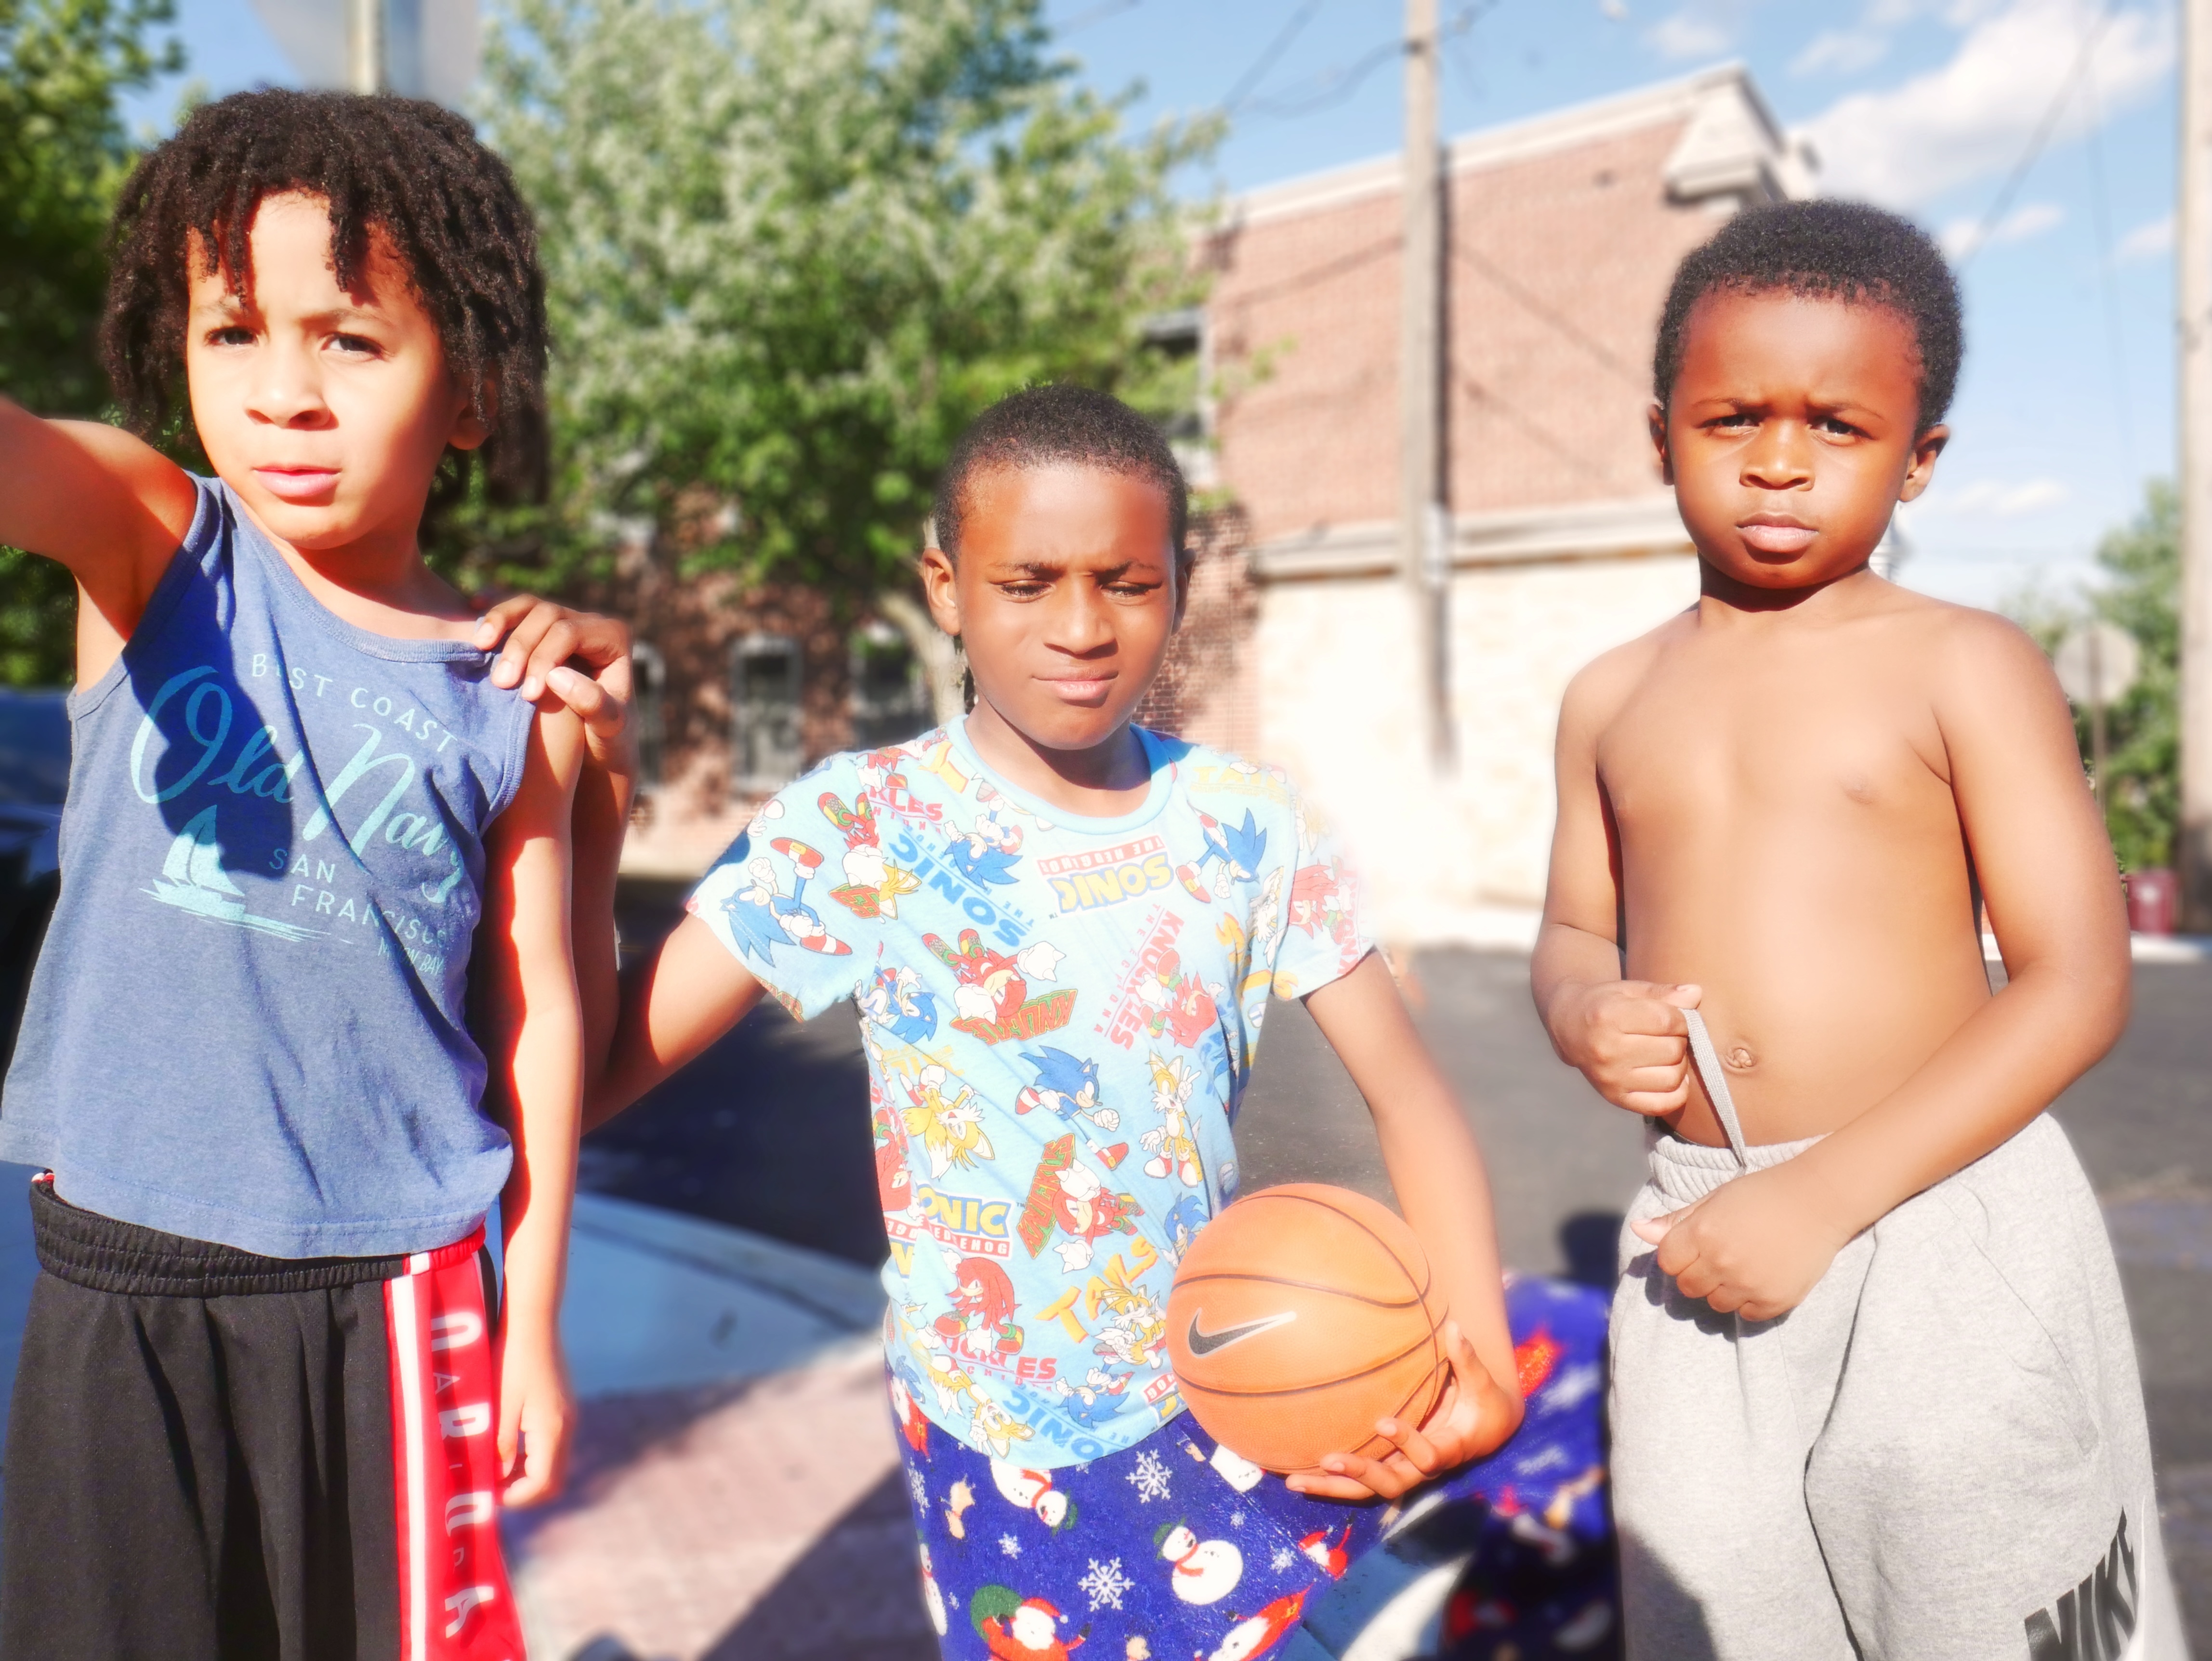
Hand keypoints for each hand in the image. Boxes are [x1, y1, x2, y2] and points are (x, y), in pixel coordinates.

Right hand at [472, 595, 636, 774]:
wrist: (598, 745)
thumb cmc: (608, 738)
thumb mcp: (610, 727)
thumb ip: (593, 703)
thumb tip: (557, 676)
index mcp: (612, 637)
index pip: (569, 633)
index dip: (543, 658)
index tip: (528, 695)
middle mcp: (589, 623)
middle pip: (546, 615)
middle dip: (519, 645)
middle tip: (500, 683)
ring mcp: (565, 622)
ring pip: (528, 607)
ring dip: (500, 622)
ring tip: (479, 645)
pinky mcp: (542, 631)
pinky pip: (517, 612)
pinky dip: (495, 612)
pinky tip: (474, 611)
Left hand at [496, 1330, 573, 1507]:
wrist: (535, 1324)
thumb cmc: (513, 1361)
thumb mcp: (501, 1406)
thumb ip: (501, 1445)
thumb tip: (497, 1478)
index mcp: (551, 1429)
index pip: (542, 1483)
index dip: (516, 1498)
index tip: (489, 1498)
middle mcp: (566, 1427)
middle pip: (553, 1480)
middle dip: (523, 1492)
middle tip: (492, 1490)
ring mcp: (567, 1418)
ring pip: (552, 1465)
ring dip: (526, 1476)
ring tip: (494, 1471)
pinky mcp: (563, 1410)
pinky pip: (551, 1447)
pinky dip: (532, 1459)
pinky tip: (508, 1451)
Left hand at [1285, 1321, 1521, 1501]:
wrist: (1486, 1429)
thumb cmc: (1483, 1402)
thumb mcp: (1480, 1383)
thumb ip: (1465, 1359)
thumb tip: (1453, 1327)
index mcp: (1448, 1449)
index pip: (1428, 1456)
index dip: (1407, 1442)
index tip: (1382, 1422)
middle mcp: (1422, 1467)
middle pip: (1392, 1483)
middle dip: (1362, 1474)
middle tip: (1329, 1460)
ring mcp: (1402, 1469)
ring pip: (1367, 1490)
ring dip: (1332, 1487)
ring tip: (1294, 1481)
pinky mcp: (1388, 1466)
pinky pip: (1358, 1481)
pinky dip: (1328, 1482)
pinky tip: (1295, 1477)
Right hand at [1553, 980, 1700, 1115]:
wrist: (1569, 1027)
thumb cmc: (1605, 1004)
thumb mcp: (1629, 990)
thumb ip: (1663, 992)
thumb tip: (1696, 994)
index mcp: (1608, 1017)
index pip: (1668, 1021)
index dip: (1681, 1018)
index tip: (1673, 1016)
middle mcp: (1607, 1051)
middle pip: (1673, 1049)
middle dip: (1679, 1039)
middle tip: (1668, 1035)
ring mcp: (1610, 1079)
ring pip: (1672, 1077)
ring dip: (1679, 1064)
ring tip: (1666, 1053)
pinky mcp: (1615, 1098)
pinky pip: (1662, 1104)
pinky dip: (1676, 1091)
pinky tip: (1668, 1075)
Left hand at [1630, 1160, 1852, 1320]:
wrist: (1818, 1200)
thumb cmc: (1761, 1194)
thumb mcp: (1714, 1199)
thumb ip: (1676, 1221)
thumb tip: (1637, 1229)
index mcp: (1702, 1233)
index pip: (1667, 1263)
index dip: (1678, 1256)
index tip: (1695, 1246)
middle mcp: (1721, 1261)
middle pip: (1688, 1287)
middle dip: (1697, 1274)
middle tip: (1722, 1255)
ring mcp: (1748, 1284)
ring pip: (1715, 1304)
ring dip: (1723, 1290)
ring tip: (1744, 1264)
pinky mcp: (1774, 1301)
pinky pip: (1747, 1315)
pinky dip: (1750, 1302)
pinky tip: (1763, 1276)